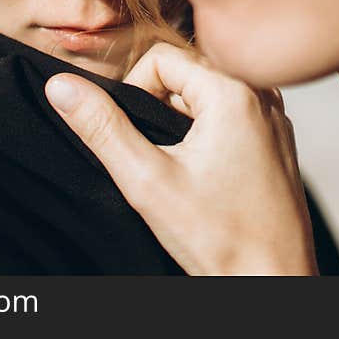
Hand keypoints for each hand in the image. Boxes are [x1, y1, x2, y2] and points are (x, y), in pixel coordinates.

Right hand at [44, 43, 317, 274]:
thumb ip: (101, 127)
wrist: (274, 280)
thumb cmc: (220, 237)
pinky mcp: (277, 139)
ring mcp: (275, 117)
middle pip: (187, 72)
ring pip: (208, 92)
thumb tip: (60, 86)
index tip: (140, 138)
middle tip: (158, 156)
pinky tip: (207, 173)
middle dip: (160, 107)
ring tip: (183, 168)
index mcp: (234, 92)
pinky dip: (209, 132)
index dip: (136, 92)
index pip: (161, 58)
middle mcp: (262, 94)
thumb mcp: (146, 180)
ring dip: (184, 120)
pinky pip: (232, 112)